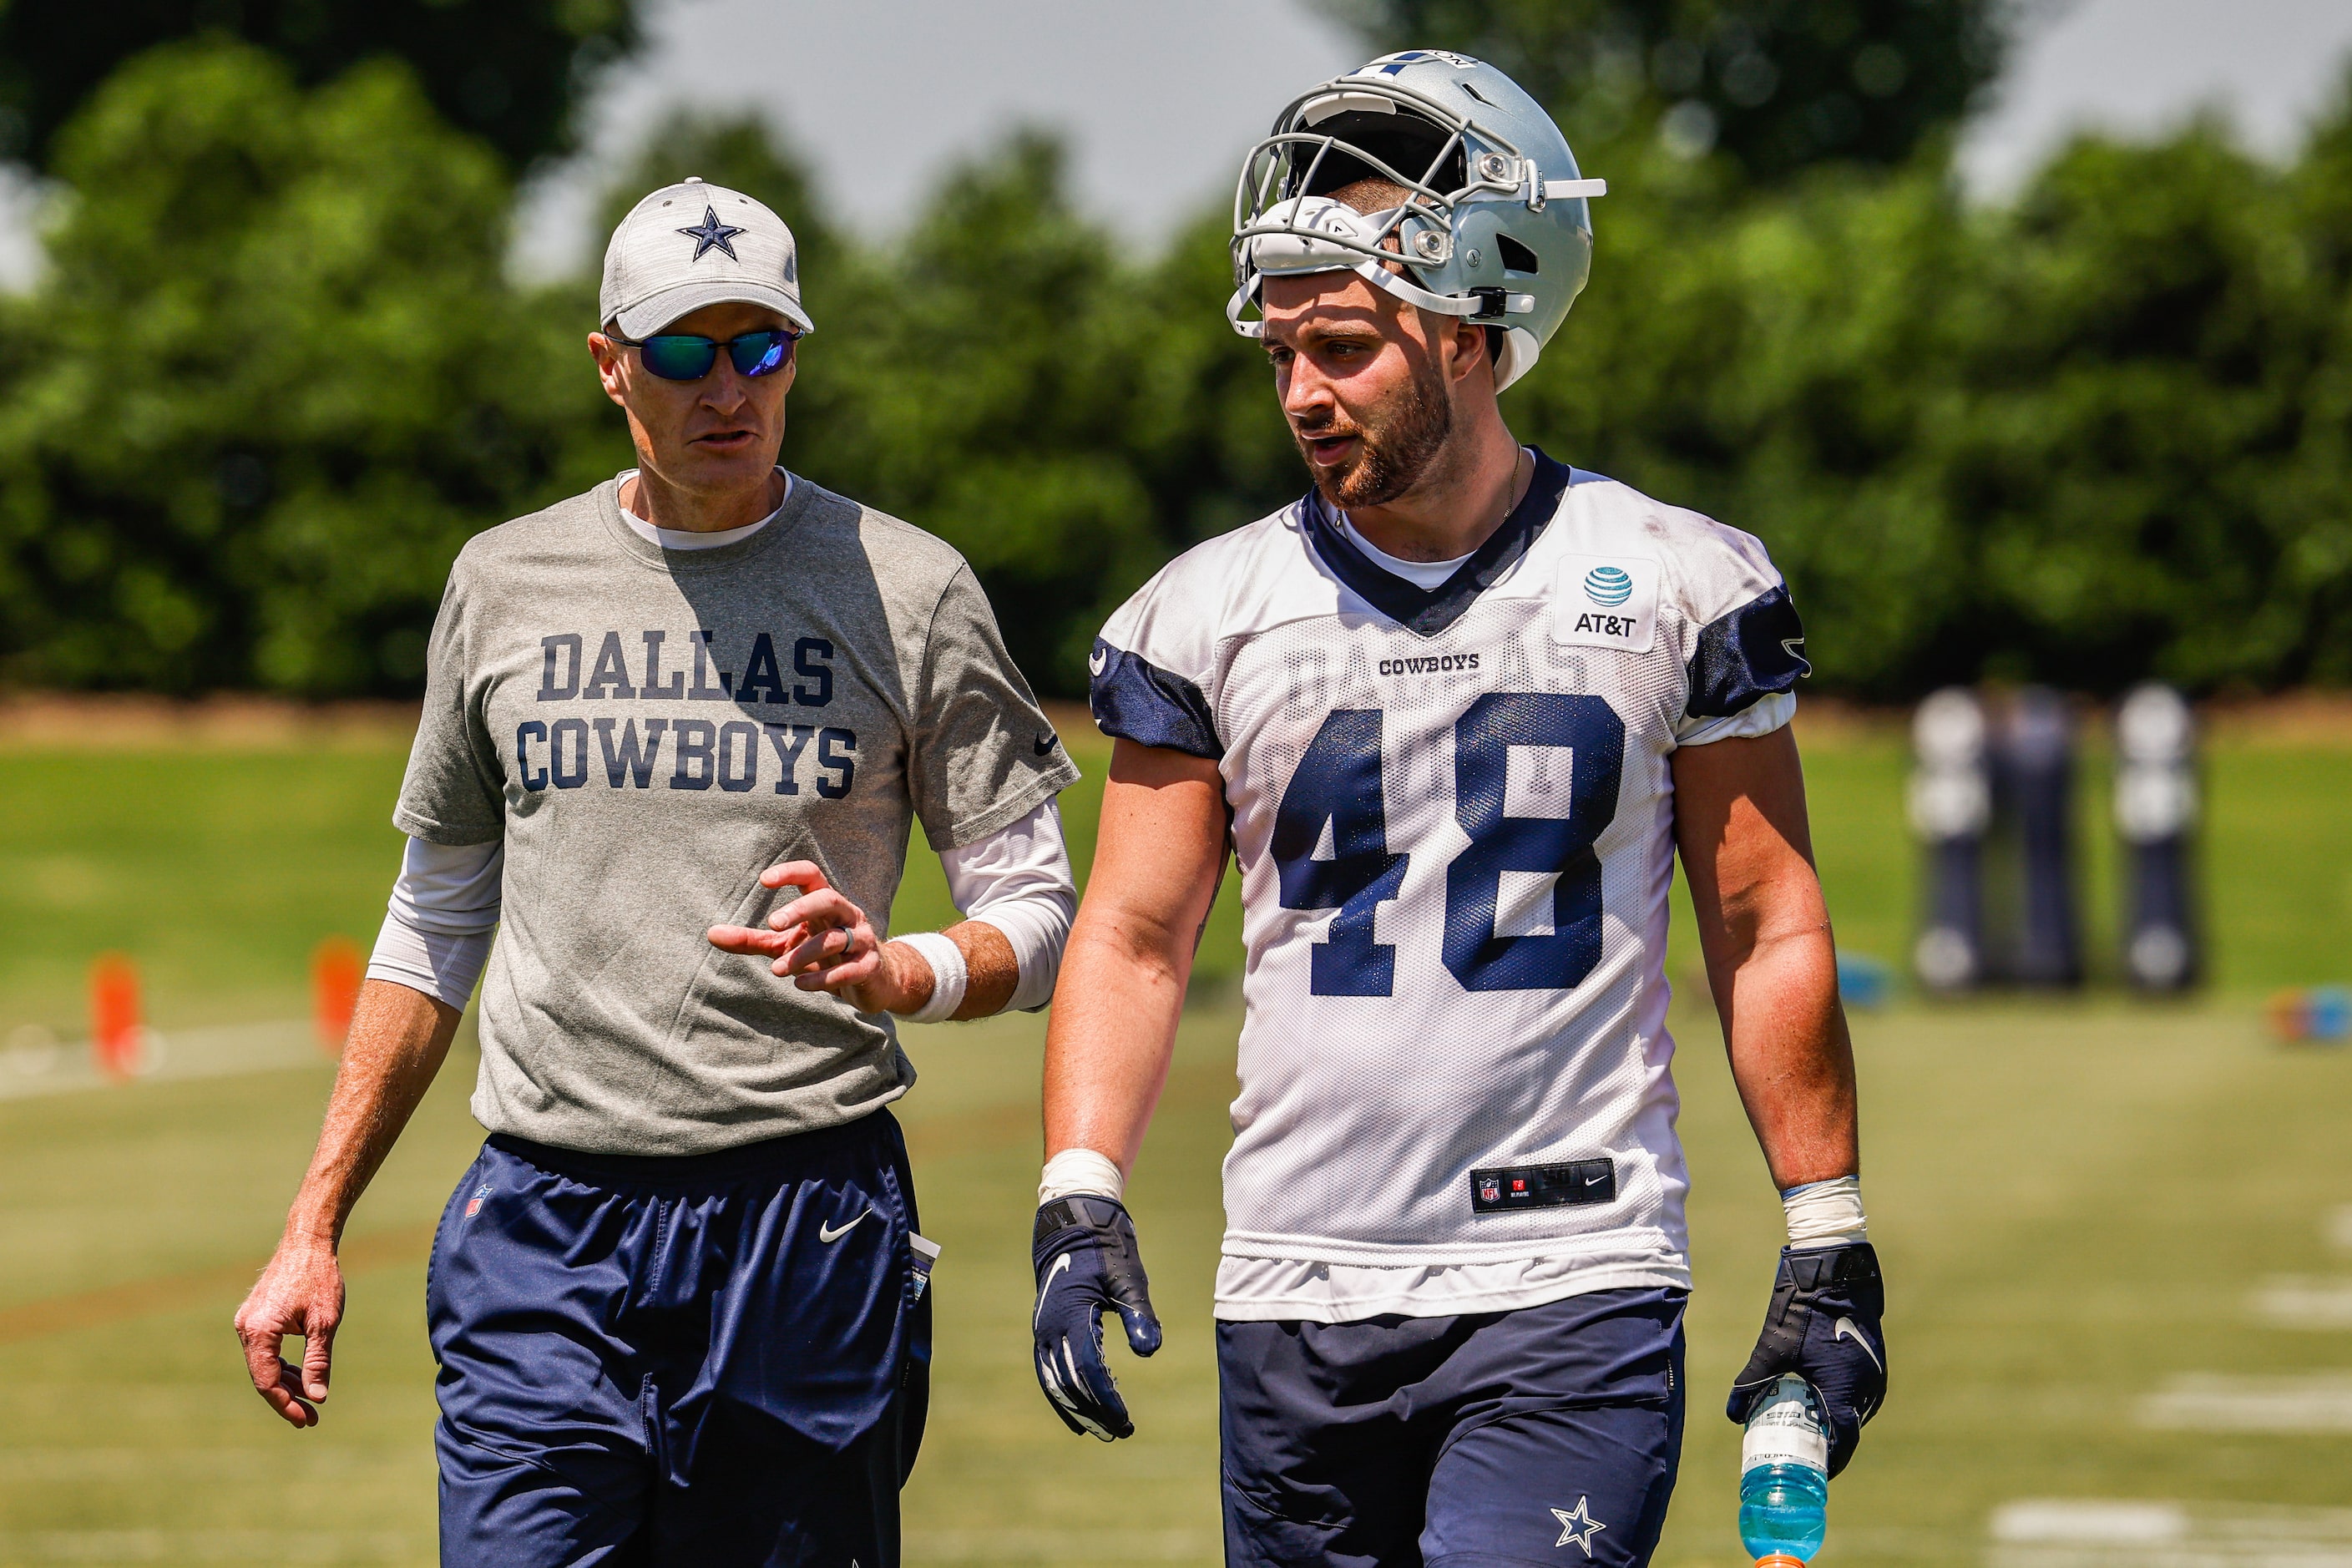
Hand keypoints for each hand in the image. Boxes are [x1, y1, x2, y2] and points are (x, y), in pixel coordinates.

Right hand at [233, 1237, 344, 1428]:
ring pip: (265, 1365)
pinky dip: (283, 1365)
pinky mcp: (256, 1318)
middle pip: (263, 1376)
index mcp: (258, 1331)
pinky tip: (302, 1379)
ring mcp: (248, 1323)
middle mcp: (246, 1329)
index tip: (305, 1418)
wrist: (308, 1242)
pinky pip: (267, 1351)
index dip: (285, 1403)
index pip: (266, 1381)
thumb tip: (316, 1397)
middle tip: (310, 1418)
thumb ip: (318, 1361)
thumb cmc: (319, 1278)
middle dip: (287, 1398)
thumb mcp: (324, 1323)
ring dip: (286, 1383)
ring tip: (310, 1403)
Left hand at [708, 861, 930, 1013]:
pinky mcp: (869, 967)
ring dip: (803, 954)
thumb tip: (710, 934)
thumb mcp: (785, 945)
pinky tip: (800, 985)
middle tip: (773, 924)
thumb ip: (752, 940)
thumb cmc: (824, 955)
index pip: (812, 875)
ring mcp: (862, 940)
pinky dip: (823, 978)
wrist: (875, 980)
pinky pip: (848, 969)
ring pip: (834, 939)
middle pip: (828, 899)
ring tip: (776, 970)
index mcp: (825, 903)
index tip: (764, 880)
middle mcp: (846, 915)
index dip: (790, 873)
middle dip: (801, 909)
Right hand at [1031, 1194, 1161, 1439]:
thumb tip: (1150, 1352)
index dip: (1107, 1400)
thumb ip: (1139, 1314)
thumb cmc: (1106, 1248)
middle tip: (1121, 1432)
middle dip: (1094, 1411)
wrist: (1071, 1223)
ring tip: (1101, 1432)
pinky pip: (1047, 1371)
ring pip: (1054, 1382)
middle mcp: (1050, 1327)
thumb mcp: (1128, 1277)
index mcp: (1071, 1314)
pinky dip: (1060, 1396)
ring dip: (1077, 1409)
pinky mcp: (1043, 1329)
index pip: (1089, 1370)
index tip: (1126, 1421)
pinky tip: (1077, 1415)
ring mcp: (1042, 1329)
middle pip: (1070, 1383)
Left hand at [1725, 1242, 1885, 1476]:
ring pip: (1855, 1413)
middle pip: (1848, 1431)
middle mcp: (1868, 1389)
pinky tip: (1821, 1402)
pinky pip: (1860, 1395)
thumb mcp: (1773, 1347)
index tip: (1810, 1473)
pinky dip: (1843, 1404)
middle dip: (1826, 1445)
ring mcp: (1875, 1375)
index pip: (1842, 1443)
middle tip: (1801, 1453)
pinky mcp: (1874, 1362)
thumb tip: (1732, 1412)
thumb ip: (1752, 1380)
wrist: (1836, 1271)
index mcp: (1845, 1390)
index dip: (1827, 1462)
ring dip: (1835, 1424)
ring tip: (1807, 1431)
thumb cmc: (1804, 1308)